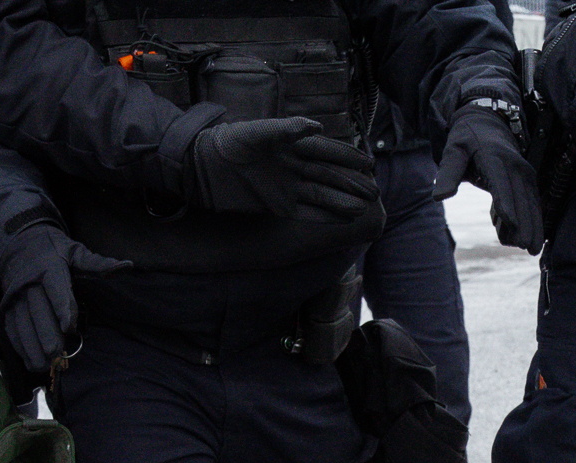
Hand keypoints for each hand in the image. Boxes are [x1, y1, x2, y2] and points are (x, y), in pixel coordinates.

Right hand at [0, 222, 126, 376]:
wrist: (18, 244)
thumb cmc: (54, 251)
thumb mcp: (75, 252)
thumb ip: (97, 263)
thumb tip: (126, 266)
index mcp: (49, 267)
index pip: (56, 287)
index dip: (62, 306)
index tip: (69, 327)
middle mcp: (29, 282)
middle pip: (38, 310)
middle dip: (46, 333)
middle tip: (55, 353)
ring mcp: (16, 295)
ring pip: (22, 322)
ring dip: (31, 345)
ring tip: (43, 365)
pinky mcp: (8, 306)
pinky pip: (12, 327)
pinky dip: (20, 345)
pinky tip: (30, 360)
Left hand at [186, 117, 379, 223]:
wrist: (201, 167)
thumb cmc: (228, 143)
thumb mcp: (256, 132)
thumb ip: (286, 129)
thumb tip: (317, 126)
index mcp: (290, 145)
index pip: (325, 150)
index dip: (347, 156)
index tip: (368, 163)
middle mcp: (292, 167)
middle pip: (328, 176)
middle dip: (350, 183)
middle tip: (373, 191)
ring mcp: (285, 188)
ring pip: (321, 197)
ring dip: (341, 203)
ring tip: (363, 209)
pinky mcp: (276, 207)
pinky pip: (306, 214)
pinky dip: (323, 218)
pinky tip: (342, 222)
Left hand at [433, 98, 543, 254]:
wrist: (487, 122)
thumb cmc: (466, 139)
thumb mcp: (453, 151)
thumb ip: (447, 173)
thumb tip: (440, 197)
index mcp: (493, 157)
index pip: (500, 183)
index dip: (506, 204)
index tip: (511, 224)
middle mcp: (514, 165)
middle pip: (520, 198)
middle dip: (525, 224)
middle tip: (527, 248)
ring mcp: (524, 172)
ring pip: (531, 202)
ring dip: (533, 226)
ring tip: (532, 250)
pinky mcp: (528, 178)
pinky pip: (532, 201)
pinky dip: (533, 219)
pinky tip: (531, 238)